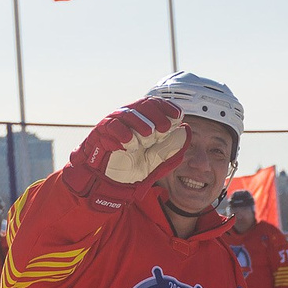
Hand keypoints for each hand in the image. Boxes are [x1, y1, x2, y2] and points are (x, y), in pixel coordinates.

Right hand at [71, 97, 187, 186]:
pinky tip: (130, 143)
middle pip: (144, 104)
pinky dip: (122, 133)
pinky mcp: (100, 133)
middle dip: (157, 114)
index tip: (179, 116)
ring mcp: (114, 123)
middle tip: (165, 128)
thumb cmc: (131, 168)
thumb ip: (170, 147)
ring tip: (149, 135)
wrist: (108, 183)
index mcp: (143, 121)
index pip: (156, 104)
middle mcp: (129, 118)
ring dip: (141, 123)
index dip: (168, 107)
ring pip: (128, 113)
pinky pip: (112, 126)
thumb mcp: (157, 159)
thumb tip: (186, 131)